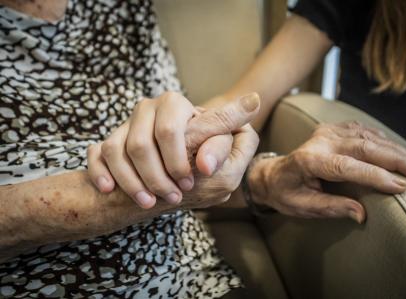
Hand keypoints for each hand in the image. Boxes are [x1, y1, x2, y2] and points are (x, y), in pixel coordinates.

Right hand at [87, 92, 259, 207]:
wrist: (167, 178)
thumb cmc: (200, 162)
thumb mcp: (220, 148)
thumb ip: (231, 129)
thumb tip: (254, 101)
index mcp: (174, 104)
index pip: (170, 132)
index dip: (179, 161)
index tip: (193, 180)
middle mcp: (146, 109)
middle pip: (141, 147)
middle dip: (158, 176)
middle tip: (176, 195)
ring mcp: (123, 126)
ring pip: (115, 152)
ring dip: (133, 183)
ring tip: (151, 202)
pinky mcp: (105, 145)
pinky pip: (95, 156)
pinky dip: (101, 174)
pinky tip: (109, 190)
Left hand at [248, 121, 405, 222]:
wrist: (272, 174)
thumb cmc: (285, 193)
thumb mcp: (303, 206)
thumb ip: (331, 208)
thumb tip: (361, 214)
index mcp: (309, 161)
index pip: (347, 167)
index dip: (376, 176)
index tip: (401, 187)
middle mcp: (318, 141)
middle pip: (363, 146)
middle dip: (395, 160)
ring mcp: (325, 132)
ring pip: (367, 136)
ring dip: (394, 149)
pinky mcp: (331, 129)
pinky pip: (361, 130)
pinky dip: (382, 140)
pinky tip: (396, 150)